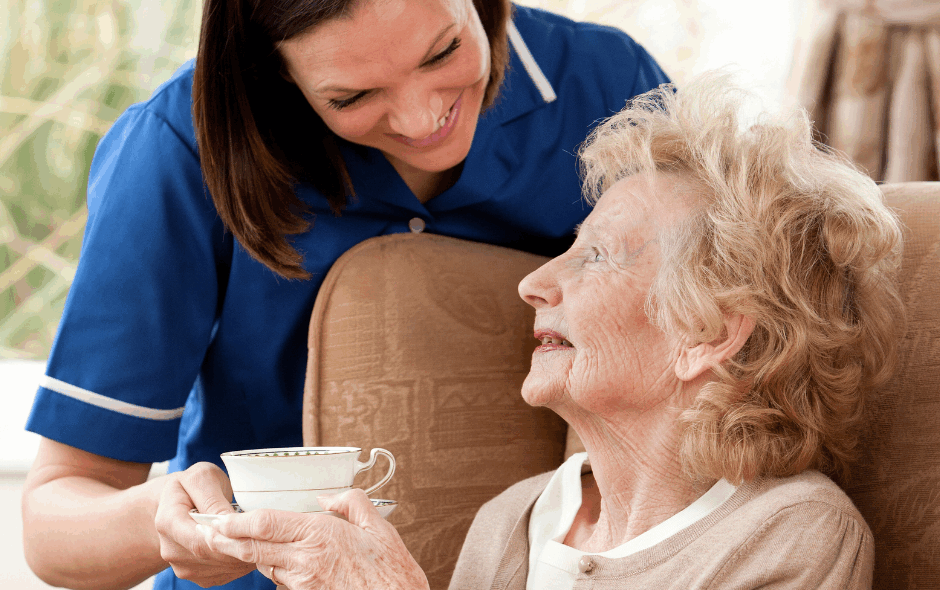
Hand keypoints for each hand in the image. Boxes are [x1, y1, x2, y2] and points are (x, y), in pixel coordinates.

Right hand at [154, 462, 255, 586]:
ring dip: (244, 554)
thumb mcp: (201, 478)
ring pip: (222, 567)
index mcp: (167, 522)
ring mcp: (184, 567)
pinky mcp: (199, 576)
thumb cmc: (191, 486)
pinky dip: (242, 562)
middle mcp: (171, 550)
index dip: (227, 538)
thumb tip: (227, 521)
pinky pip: (226, 573)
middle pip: (212, 556)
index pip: (199, 541)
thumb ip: (212, 499)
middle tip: (264, 533)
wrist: (178, 503)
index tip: (250, 528)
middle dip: (241, 546)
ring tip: (258, 535)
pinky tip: (249, 544)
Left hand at [200, 489, 429, 589]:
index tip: (221, 517)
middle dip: (229, 539)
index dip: (238, 521)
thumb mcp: (378, 526)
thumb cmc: (391, 571)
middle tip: (211, 531)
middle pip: (254, 548)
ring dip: (250, 554)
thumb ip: (350, 502)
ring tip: (236, 542)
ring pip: (265, 565)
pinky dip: (275, 569)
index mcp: (319, 535)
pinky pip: (282, 580)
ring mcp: (303, 582)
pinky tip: (277, 562)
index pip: (266, 524)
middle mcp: (304, 560)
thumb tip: (327, 496)